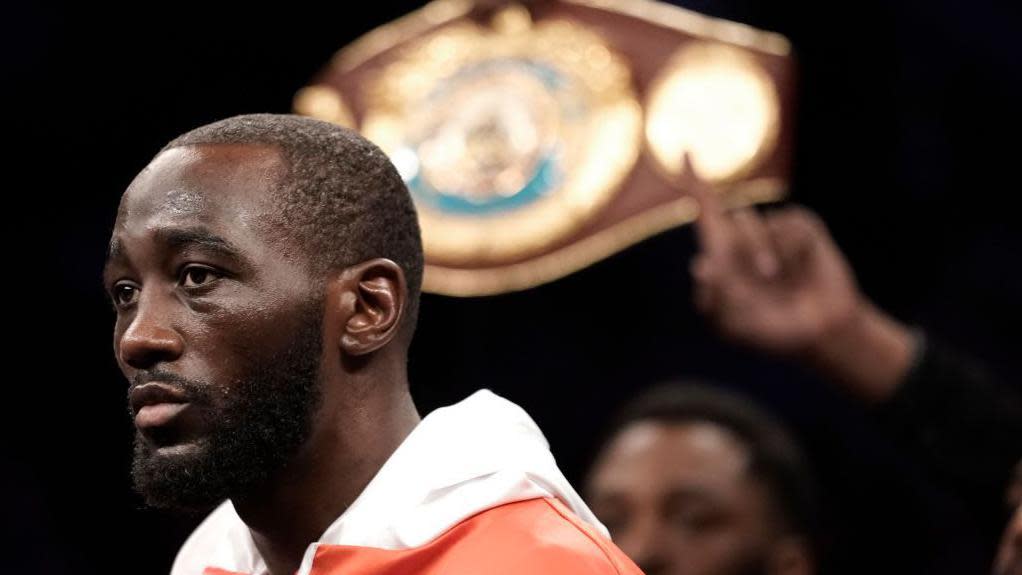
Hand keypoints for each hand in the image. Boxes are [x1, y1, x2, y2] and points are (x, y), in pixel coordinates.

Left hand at [685, 155, 914, 401]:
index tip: (686, 151)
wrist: (818, 333)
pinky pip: (787, 228)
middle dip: (736, 253)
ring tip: (775, 278)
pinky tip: (801, 268)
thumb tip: (701, 266)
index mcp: (723, 253)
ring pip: (752, 224)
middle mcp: (746, 235)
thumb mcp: (733, 323)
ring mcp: (775, 229)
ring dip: (762, 255)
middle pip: (725, 220)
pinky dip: (791, 253)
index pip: (705, 211)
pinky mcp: (802, 228)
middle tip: (757, 281)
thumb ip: (714, 299)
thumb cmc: (770, 329)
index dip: (695, 182)